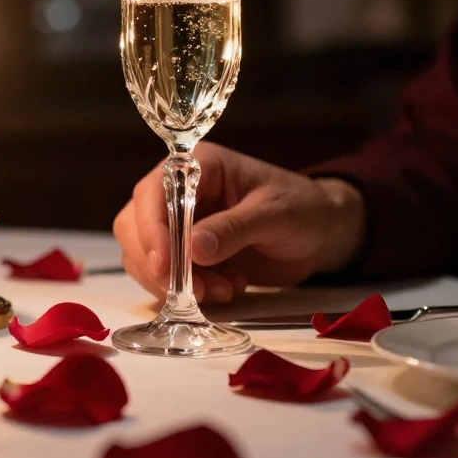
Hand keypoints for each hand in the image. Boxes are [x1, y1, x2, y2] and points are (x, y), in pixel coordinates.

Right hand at [113, 142, 365, 303]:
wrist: (322, 233)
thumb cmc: (303, 209)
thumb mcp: (275, 215)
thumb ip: (234, 228)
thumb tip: (193, 248)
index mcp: (197, 166)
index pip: (153, 193)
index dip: (152, 229)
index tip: (166, 265)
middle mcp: (177, 191)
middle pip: (135, 225)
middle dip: (159, 263)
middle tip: (193, 290)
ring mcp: (178, 223)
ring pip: (144, 254)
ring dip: (173, 282)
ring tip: (221, 290)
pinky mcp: (185, 252)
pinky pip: (164, 274)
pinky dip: (187, 290)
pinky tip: (227, 288)